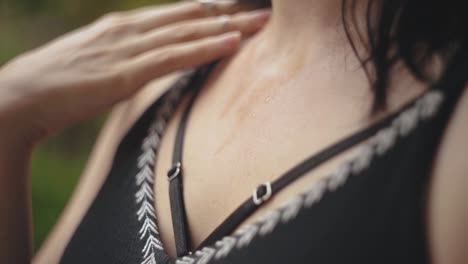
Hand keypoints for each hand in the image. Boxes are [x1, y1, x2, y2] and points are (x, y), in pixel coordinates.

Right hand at [0, 1, 270, 148]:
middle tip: (263, 10)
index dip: (212, 11)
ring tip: (260, 23)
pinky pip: (174, 57)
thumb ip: (127, 60)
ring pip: (189, 33)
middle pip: (191, 18)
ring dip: (229, 27)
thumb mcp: (99, 63)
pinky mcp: (125, 73)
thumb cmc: (57, 84)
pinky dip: (205, 49)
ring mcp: (128, 48)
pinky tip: (232, 44)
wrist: (20, 97)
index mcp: (124, 27)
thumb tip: (149, 67)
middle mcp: (130, 30)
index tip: (240, 9)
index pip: (178, 14)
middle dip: (230, 13)